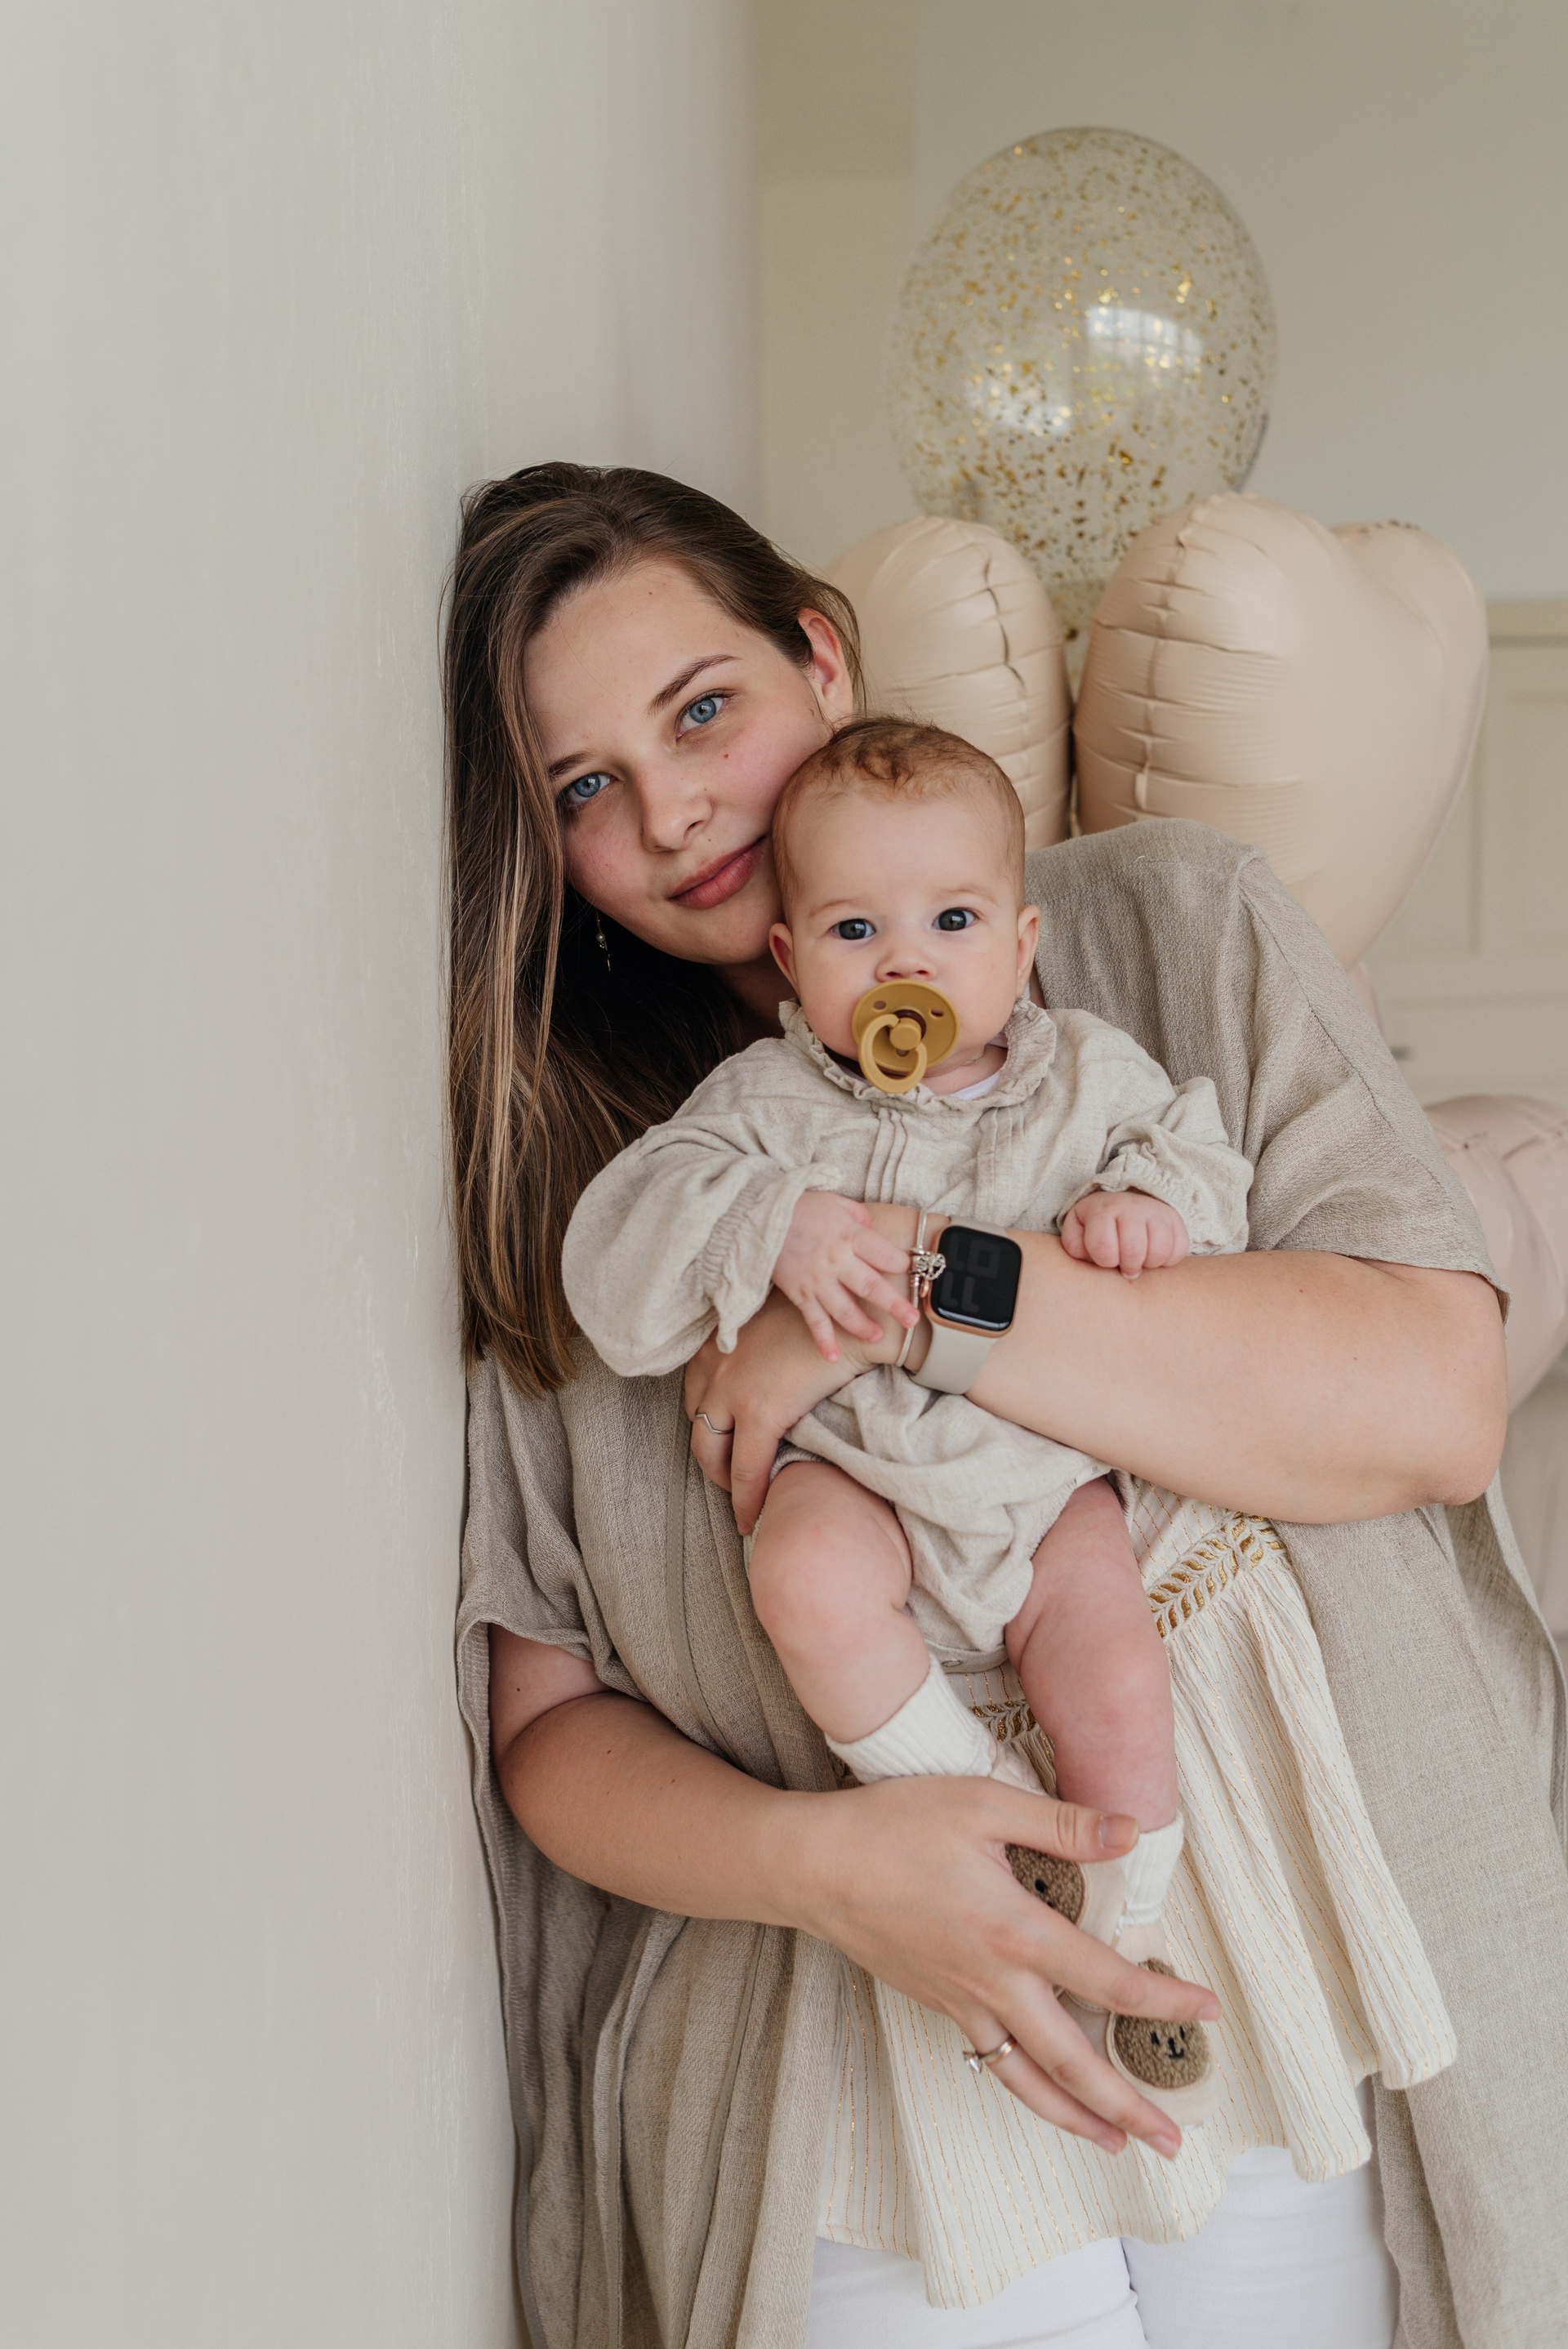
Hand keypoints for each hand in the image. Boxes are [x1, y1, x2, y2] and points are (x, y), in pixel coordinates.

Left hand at [685, 1289, 881, 1531]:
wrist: (856, 1318)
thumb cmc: (826, 1320)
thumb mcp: (775, 1327)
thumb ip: (756, 1352)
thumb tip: (764, 1379)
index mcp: (717, 1342)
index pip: (696, 1395)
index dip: (709, 1426)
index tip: (724, 1444)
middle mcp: (714, 1364)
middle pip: (696, 1425)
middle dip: (711, 1459)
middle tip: (730, 1479)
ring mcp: (732, 1389)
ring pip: (710, 1451)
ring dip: (723, 1480)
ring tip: (741, 1501)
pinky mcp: (759, 1413)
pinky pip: (746, 1468)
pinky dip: (747, 1498)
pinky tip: (753, 1516)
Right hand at [772, 1191, 914, 1362]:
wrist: (758, 1217)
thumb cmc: (798, 1206)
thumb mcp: (833, 1201)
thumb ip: (857, 1215)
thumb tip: (871, 1226)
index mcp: (849, 1235)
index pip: (884, 1254)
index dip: (901, 1264)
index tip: (912, 1271)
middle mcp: (837, 1261)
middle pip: (871, 1287)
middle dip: (895, 1305)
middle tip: (913, 1320)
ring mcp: (818, 1281)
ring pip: (845, 1310)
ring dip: (863, 1327)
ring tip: (877, 1337)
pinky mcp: (799, 1294)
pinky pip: (814, 1321)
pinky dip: (823, 1341)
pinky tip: (833, 1357)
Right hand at [786, 1774, 1219, 2157]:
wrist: (813, 1867)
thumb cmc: (894, 1825)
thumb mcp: (983, 1804)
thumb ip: (1062, 1823)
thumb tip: (1133, 1832)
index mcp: (1016, 1931)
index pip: (1109, 1981)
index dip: (1165, 2001)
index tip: (1208, 2010)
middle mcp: (995, 1983)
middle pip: (1076, 2063)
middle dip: (1130, 2105)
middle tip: (1174, 2139)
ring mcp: (964, 2003)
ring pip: (1032, 2081)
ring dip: (1081, 2119)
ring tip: (1121, 2144)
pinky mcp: (938, 2005)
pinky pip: (994, 2063)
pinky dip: (1028, 2090)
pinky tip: (1044, 2094)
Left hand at [1060, 1187, 1189, 1278]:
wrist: (1124, 1205)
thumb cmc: (1096, 1226)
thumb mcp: (1077, 1230)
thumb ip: (1074, 1245)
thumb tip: (1090, 1257)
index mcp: (1102, 1209)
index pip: (1103, 1247)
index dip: (1105, 1261)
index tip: (1106, 1259)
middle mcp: (1131, 1206)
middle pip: (1134, 1250)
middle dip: (1128, 1266)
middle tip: (1124, 1264)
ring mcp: (1156, 1211)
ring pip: (1159, 1252)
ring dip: (1148, 1264)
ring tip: (1139, 1258)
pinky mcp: (1176, 1220)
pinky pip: (1179, 1250)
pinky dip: (1167, 1260)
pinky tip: (1154, 1253)